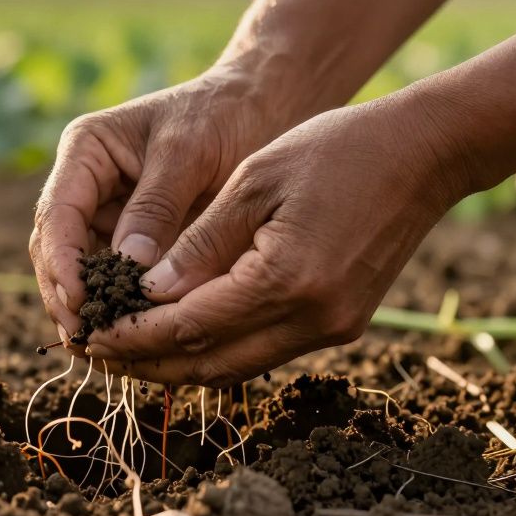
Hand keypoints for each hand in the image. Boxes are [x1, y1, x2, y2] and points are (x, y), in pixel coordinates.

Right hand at [30, 64, 307, 345]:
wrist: (260, 110)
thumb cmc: (223, 116)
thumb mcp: (189, 152)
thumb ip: (156, 206)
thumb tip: (128, 266)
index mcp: (86, 151)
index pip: (57, 213)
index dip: (61, 262)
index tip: (79, 301)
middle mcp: (85, 185)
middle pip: (56, 249)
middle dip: (66, 295)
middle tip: (86, 339)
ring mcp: (106, 215)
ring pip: (80, 272)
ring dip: (87, 309)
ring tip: (102, 349)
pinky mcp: (133, 241)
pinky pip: (116, 280)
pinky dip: (119, 308)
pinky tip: (130, 340)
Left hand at [84, 97, 469, 386]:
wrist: (425, 153)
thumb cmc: (335, 149)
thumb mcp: (254, 181)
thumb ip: (200, 244)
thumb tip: (147, 293)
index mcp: (287, 278)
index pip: (189, 326)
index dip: (133, 335)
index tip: (90, 333)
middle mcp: (313, 318)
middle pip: (211, 362)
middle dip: (148, 364)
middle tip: (96, 353)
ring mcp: (333, 327)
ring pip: (238, 366)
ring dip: (180, 363)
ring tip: (128, 350)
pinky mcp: (342, 323)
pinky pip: (266, 350)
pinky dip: (219, 348)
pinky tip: (182, 335)